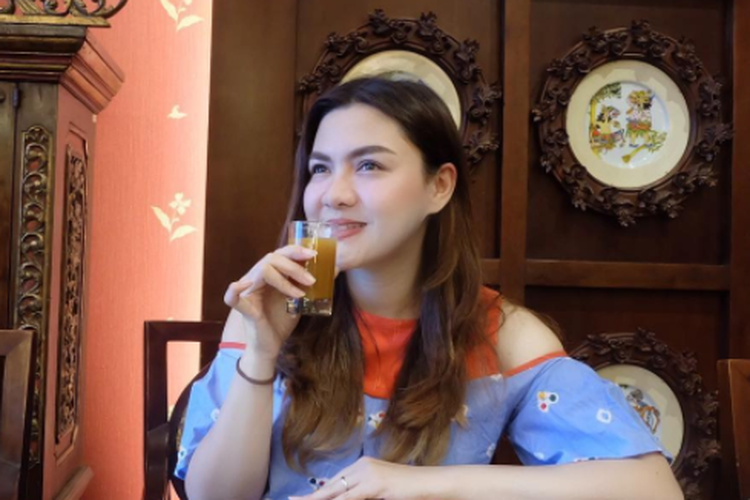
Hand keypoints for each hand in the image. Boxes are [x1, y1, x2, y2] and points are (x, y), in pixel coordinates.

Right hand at [223, 245, 317, 358]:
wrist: (271, 346)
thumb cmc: (281, 321)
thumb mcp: (298, 299)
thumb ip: (307, 284)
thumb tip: (332, 271)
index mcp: (269, 275)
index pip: (280, 254)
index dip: (295, 250)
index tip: (314, 254)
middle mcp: (257, 279)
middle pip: (271, 258)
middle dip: (294, 266)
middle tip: (312, 280)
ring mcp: (249, 292)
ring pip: (262, 270)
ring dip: (284, 280)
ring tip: (300, 293)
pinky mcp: (244, 309)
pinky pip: (232, 297)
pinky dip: (235, 289)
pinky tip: (244, 284)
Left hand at [289, 457, 427, 499]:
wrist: (431, 483)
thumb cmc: (410, 491)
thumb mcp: (382, 492)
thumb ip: (365, 494)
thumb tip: (347, 497)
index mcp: (362, 465)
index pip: (334, 483)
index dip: (316, 493)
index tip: (298, 498)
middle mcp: (362, 466)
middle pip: (330, 487)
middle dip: (312, 497)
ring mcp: (368, 473)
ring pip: (336, 493)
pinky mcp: (375, 484)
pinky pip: (350, 498)